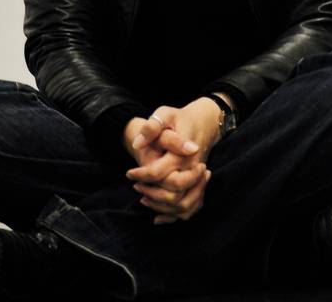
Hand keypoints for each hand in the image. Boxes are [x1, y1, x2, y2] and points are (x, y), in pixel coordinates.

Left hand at [124, 102, 218, 223]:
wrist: (203, 123)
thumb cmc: (180, 119)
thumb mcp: (165, 114)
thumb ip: (151, 127)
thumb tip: (138, 144)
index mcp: (183, 154)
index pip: (159, 173)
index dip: (142, 175)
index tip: (129, 173)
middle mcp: (192, 170)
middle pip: (173, 195)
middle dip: (151, 193)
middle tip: (136, 186)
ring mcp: (198, 180)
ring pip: (182, 206)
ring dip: (160, 207)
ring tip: (143, 198)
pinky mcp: (198, 186)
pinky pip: (189, 209)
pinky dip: (173, 216)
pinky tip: (156, 216)